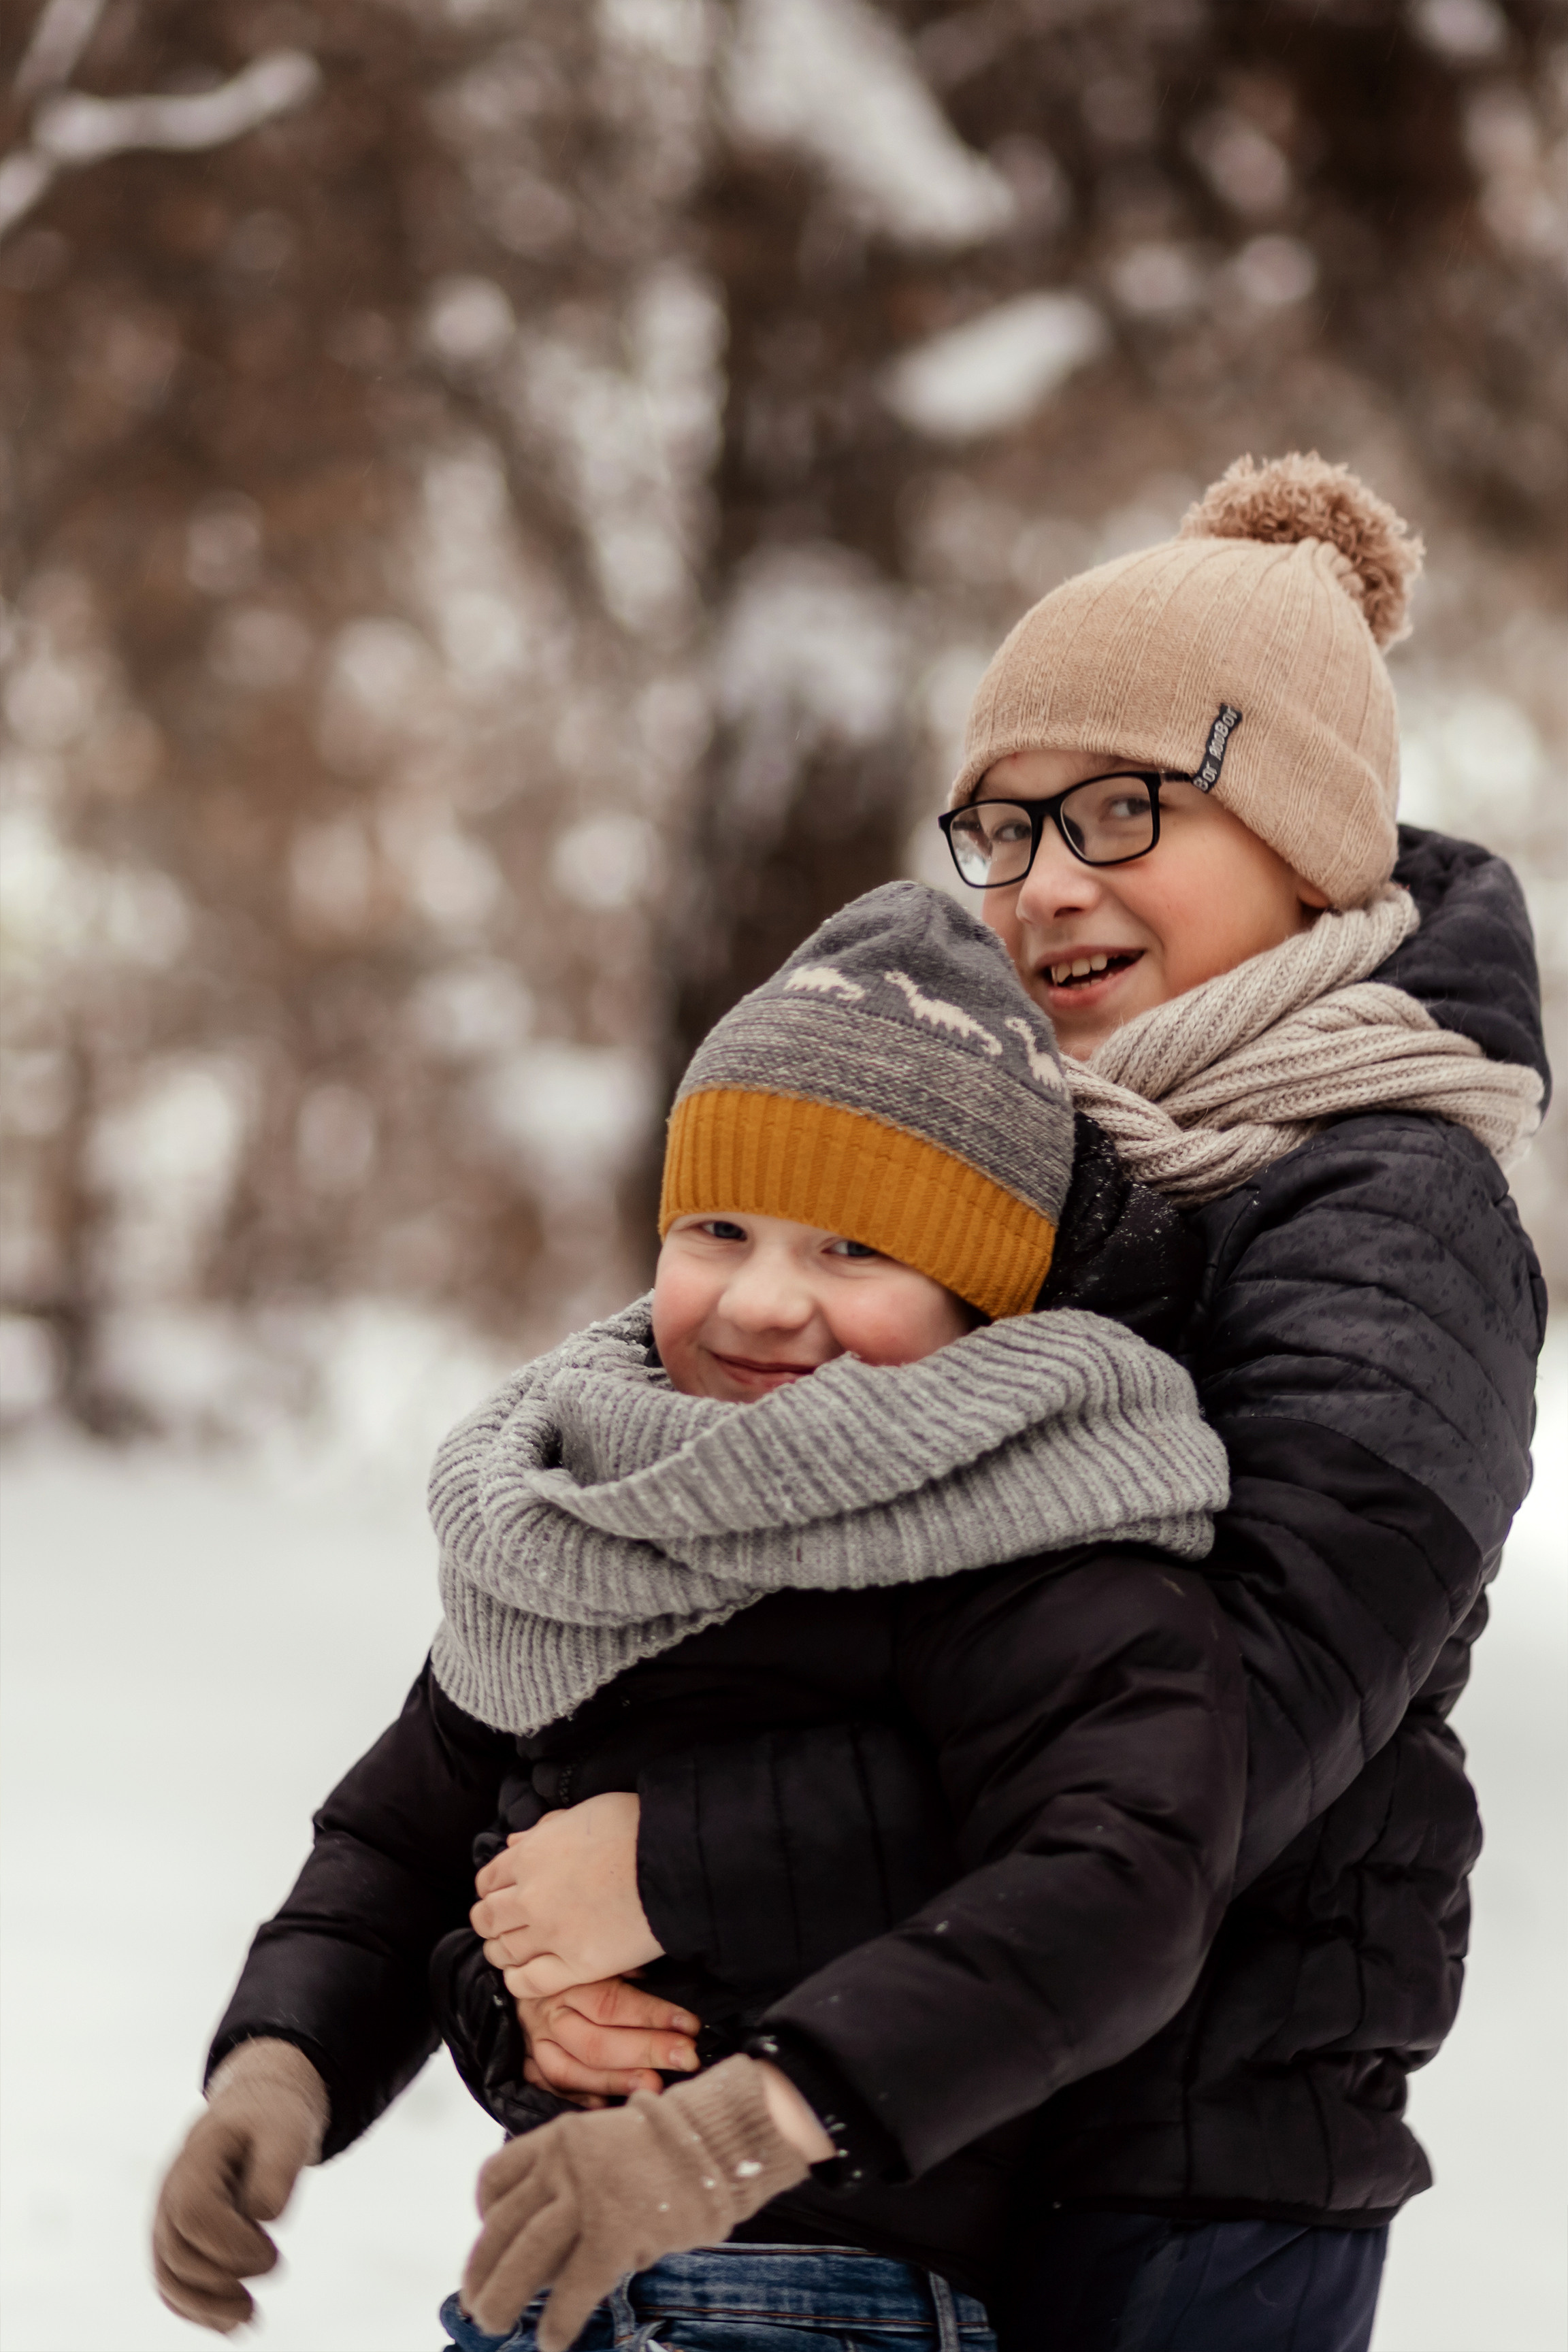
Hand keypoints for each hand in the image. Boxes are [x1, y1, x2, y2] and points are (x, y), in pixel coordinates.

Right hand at [152, 2039, 328, 2331]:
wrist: (254, 2112)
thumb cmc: (272, 2122)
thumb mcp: (287, 2132)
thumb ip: (276, 2171)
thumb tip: (261, 2218)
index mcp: (194, 2160)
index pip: (193, 2215)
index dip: (230, 2245)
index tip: (272, 2250)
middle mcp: (170, 2193)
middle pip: (177, 2255)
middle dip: (223, 2280)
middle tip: (274, 2268)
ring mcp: (167, 2219)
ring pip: (168, 2279)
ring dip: (206, 2308)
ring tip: (249, 2318)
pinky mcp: (176, 2241)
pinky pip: (173, 2284)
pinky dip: (197, 2311)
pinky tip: (231, 2326)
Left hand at [462, 2055, 811, 2350]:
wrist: (713, 2140)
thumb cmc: (664, 2150)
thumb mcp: (603, 2147)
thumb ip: (570, 2182)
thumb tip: (544, 2241)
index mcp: (557, 2139)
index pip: (496, 2178)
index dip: (484, 2215)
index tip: (487, 2238)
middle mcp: (562, 2164)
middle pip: (503, 2225)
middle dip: (482, 2270)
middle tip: (475, 2302)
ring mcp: (586, 2196)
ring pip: (526, 2255)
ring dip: (503, 2298)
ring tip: (493, 2325)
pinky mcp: (614, 2231)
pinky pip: (574, 2285)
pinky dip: (559, 2320)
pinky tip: (552, 2343)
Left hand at [471, 1792, 661, 1995]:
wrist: (671, 1861)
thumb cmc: (634, 1827)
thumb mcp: (582, 1813)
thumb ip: (544, 1829)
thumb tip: (514, 1841)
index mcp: (529, 1855)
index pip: (488, 1880)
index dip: (492, 1890)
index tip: (503, 1895)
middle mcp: (530, 1897)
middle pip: (487, 1918)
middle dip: (492, 1921)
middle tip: (505, 1925)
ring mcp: (550, 1934)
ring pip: (503, 1951)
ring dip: (502, 1950)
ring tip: (512, 1951)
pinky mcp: (576, 1966)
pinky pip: (529, 1983)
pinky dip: (518, 1980)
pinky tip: (523, 1974)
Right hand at [516, 1975, 700, 2101]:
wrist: (517, 1969)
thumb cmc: (573, 1963)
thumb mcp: (597, 1954)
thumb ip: (625, 1966)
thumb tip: (659, 1976)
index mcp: (567, 1981)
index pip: (611, 2002)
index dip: (653, 2015)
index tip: (690, 2025)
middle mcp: (550, 2016)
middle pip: (596, 2041)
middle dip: (645, 2050)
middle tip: (686, 2058)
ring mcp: (536, 2045)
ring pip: (572, 2071)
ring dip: (616, 2081)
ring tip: (655, 2086)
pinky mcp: (529, 2068)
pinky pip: (552, 2090)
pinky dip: (580, 2100)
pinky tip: (608, 2107)